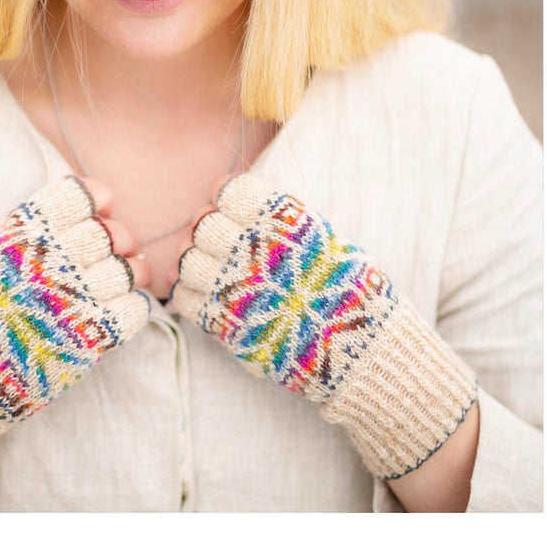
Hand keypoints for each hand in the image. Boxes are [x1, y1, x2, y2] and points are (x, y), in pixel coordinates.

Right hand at [0, 175, 150, 492]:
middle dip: (118, 240)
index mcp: (22, 236)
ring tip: (121, 282)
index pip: (79, 195)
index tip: (101, 207)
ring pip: (131, 271)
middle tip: (114, 250)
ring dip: (132, 274)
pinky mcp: (92, 340)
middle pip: (111, 234)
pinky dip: (134, 308)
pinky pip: (136, 309)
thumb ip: (42, 228)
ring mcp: (74, 302)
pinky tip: (117, 311)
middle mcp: (50, 264)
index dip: (98, 197)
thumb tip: (101, 205)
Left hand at [169, 173, 476, 479]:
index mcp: (285, 225)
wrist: (362, 353)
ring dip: (195, 263)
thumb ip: (284, 224)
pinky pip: (184, 299)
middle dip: (207, 230)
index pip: (231, 192)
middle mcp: (256, 252)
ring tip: (216, 272)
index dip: (225, 196)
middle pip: (204, 226)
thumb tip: (237, 206)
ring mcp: (236, 289)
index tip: (228, 205)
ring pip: (187, 262)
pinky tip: (208, 297)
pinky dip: (188, 295)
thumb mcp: (328, 243)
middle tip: (222, 244)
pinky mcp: (224, 326)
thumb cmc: (351, 295)